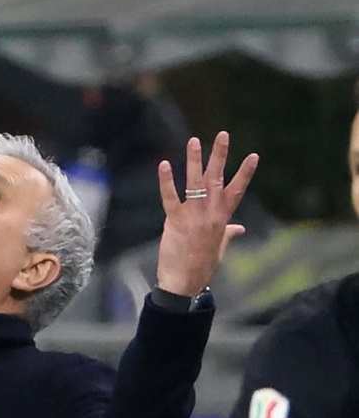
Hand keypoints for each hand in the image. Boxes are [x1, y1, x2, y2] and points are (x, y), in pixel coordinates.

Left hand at [154, 132, 257, 295]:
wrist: (184, 283)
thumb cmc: (201, 267)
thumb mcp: (219, 249)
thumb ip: (228, 234)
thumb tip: (240, 228)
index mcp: (222, 220)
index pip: (237, 191)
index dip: (245, 173)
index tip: (254, 156)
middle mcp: (210, 214)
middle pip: (217, 179)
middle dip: (220, 156)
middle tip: (222, 135)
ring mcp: (193, 217)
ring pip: (195, 183)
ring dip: (194, 161)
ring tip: (194, 141)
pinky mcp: (174, 221)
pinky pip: (170, 197)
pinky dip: (166, 181)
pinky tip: (164, 165)